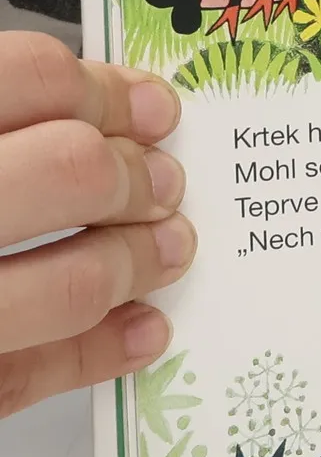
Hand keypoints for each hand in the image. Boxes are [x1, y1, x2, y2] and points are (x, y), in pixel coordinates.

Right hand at [0, 33, 193, 418]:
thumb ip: (1, 124)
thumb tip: (98, 110)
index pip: (26, 78)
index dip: (102, 90)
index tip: (150, 106)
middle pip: (69, 171)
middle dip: (135, 177)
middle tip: (165, 184)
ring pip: (67, 284)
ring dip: (135, 264)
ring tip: (168, 252)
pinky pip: (23, 378)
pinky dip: (94, 354)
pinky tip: (141, 330)